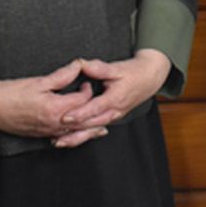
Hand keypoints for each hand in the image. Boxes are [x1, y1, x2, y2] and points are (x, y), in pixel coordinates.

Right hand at [0, 60, 95, 139]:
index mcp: (55, 108)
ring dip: (90, 129)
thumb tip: (77, 67)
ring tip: (103, 127)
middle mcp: (55, 123)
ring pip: (76, 133)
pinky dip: (76, 135)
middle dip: (98, 115)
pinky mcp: (43, 135)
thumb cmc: (12, 94)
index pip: (81, 100)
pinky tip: (81, 134)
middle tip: (109, 107)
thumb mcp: (39, 81)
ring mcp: (49, 131)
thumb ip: (62, 76)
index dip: (87, 89)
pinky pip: (65, 137)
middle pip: (84, 121)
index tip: (87, 81)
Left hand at [51, 50, 173, 148]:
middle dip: (74, 130)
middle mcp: (114, 111)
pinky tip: (70, 138)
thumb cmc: (134, 73)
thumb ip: (99, 68)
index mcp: (115, 99)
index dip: (79, 114)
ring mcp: (113, 116)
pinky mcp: (111, 118)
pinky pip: (96, 129)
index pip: (95, 109)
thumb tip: (82, 65)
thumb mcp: (117, 68)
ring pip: (93, 130)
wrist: (149, 79)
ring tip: (60, 141)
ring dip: (77, 137)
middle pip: (92, 124)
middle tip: (56, 133)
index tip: (65, 117)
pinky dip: (83, 135)